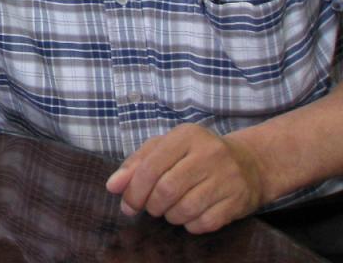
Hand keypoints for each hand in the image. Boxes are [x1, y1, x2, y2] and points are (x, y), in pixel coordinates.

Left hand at [105, 123, 265, 232]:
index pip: (150, 167)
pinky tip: (189, 216)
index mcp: (186, 135)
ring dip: (169, 216)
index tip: (127, 204)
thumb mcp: (166, 148)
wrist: (249, 163)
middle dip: (151, 205)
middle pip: (166, 190)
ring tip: (169, 210)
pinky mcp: (239, 201)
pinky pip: (205, 223)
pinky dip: (190, 225)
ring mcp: (227, 178)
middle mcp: (209, 154)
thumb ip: (136, 163)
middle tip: (150, 208)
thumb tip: (113, 186)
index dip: (133, 190)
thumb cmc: (196, 155)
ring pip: (185, 209)